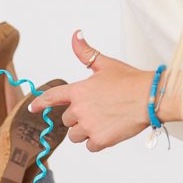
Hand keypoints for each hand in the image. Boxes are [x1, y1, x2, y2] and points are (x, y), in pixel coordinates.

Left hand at [29, 30, 152, 151]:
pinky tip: (110, 131)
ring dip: (85, 132)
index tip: (32, 108)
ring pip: (75, 136)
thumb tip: (75, 35)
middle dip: (78, 118)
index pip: (52, 97)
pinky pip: (90, 146)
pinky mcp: (100, 140)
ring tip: (103, 121)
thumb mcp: (106, 64)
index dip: (40, 103)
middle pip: (66, 120)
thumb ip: (86, 53)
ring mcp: (88, 126)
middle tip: (98, 111)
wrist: (150, 98)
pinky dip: (98, 142)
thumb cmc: (130, 80)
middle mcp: (79, 109)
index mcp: (78, 91)